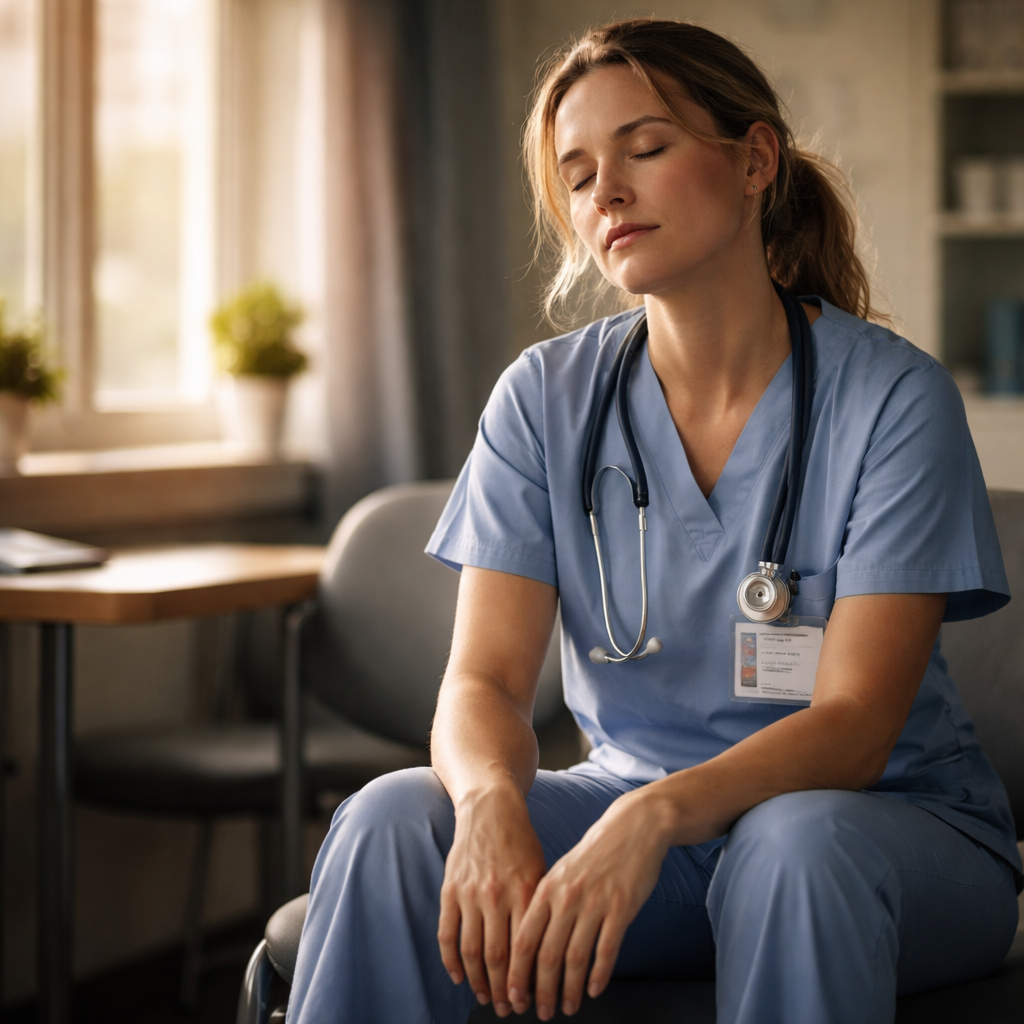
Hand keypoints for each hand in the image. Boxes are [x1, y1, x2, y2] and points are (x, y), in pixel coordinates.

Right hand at [437, 784, 546, 1015]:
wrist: (489, 808)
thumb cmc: (521, 842)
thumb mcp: (541, 869)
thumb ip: (542, 908)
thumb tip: (549, 952)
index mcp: (526, 889)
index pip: (527, 947)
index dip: (527, 980)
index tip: (531, 1000)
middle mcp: (498, 893)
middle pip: (498, 956)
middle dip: (504, 990)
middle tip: (510, 1009)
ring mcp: (470, 893)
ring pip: (473, 951)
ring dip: (479, 982)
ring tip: (487, 999)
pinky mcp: (450, 890)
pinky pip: (447, 934)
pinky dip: (451, 961)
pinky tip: (459, 977)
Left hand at [506, 788, 671, 1019]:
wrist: (632, 827)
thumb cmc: (594, 854)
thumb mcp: (562, 873)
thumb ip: (546, 904)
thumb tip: (529, 945)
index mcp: (546, 888)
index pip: (523, 939)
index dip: (517, 973)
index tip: (513, 996)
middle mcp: (566, 897)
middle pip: (547, 955)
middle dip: (541, 990)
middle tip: (541, 1012)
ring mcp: (594, 903)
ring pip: (576, 958)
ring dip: (570, 989)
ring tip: (568, 1007)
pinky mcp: (621, 908)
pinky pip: (606, 950)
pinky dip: (599, 975)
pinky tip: (595, 990)